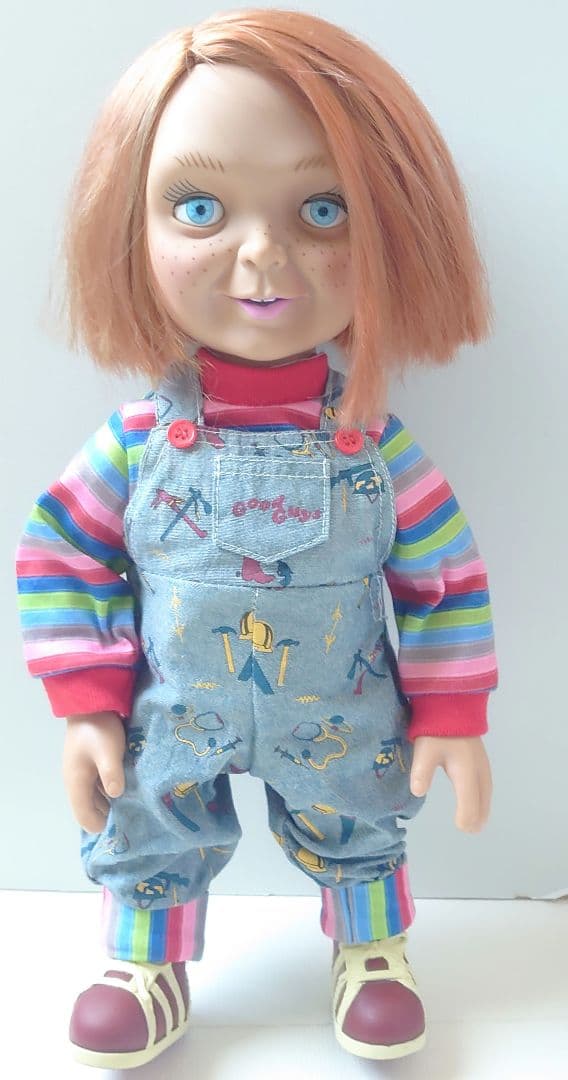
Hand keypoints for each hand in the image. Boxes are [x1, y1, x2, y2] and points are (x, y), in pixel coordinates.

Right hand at [63, 712, 125, 832]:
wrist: (91, 704)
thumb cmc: (98, 729)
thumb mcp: (107, 751)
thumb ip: (111, 774)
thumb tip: (116, 795)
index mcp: (76, 783)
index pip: (85, 817)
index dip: (102, 825)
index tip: (123, 825)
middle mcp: (77, 782)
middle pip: (91, 809)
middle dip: (109, 814)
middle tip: (134, 814)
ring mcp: (83, 773)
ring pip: (97, 797)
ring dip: (111, 801)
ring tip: (135, 801)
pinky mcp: (91, 764)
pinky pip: (100, 785)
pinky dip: (111, 788)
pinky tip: (129, 785)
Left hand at [409, 736, 491, 831]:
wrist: (452, 703)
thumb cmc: (437, 728)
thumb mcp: (425, 750)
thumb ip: (422, 771)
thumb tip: (418, 792)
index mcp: (466, 771)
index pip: (469, 801)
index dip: (466, 816)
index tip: (460, 827)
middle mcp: (478, 769)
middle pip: (482, 797)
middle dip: (478, 815)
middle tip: (472, 830)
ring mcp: (482, 762)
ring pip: (486, 789)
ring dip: (483, 805)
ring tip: (479, 820)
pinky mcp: (480, 756)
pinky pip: (485, 782)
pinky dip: (484, 794)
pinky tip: (479, 796)